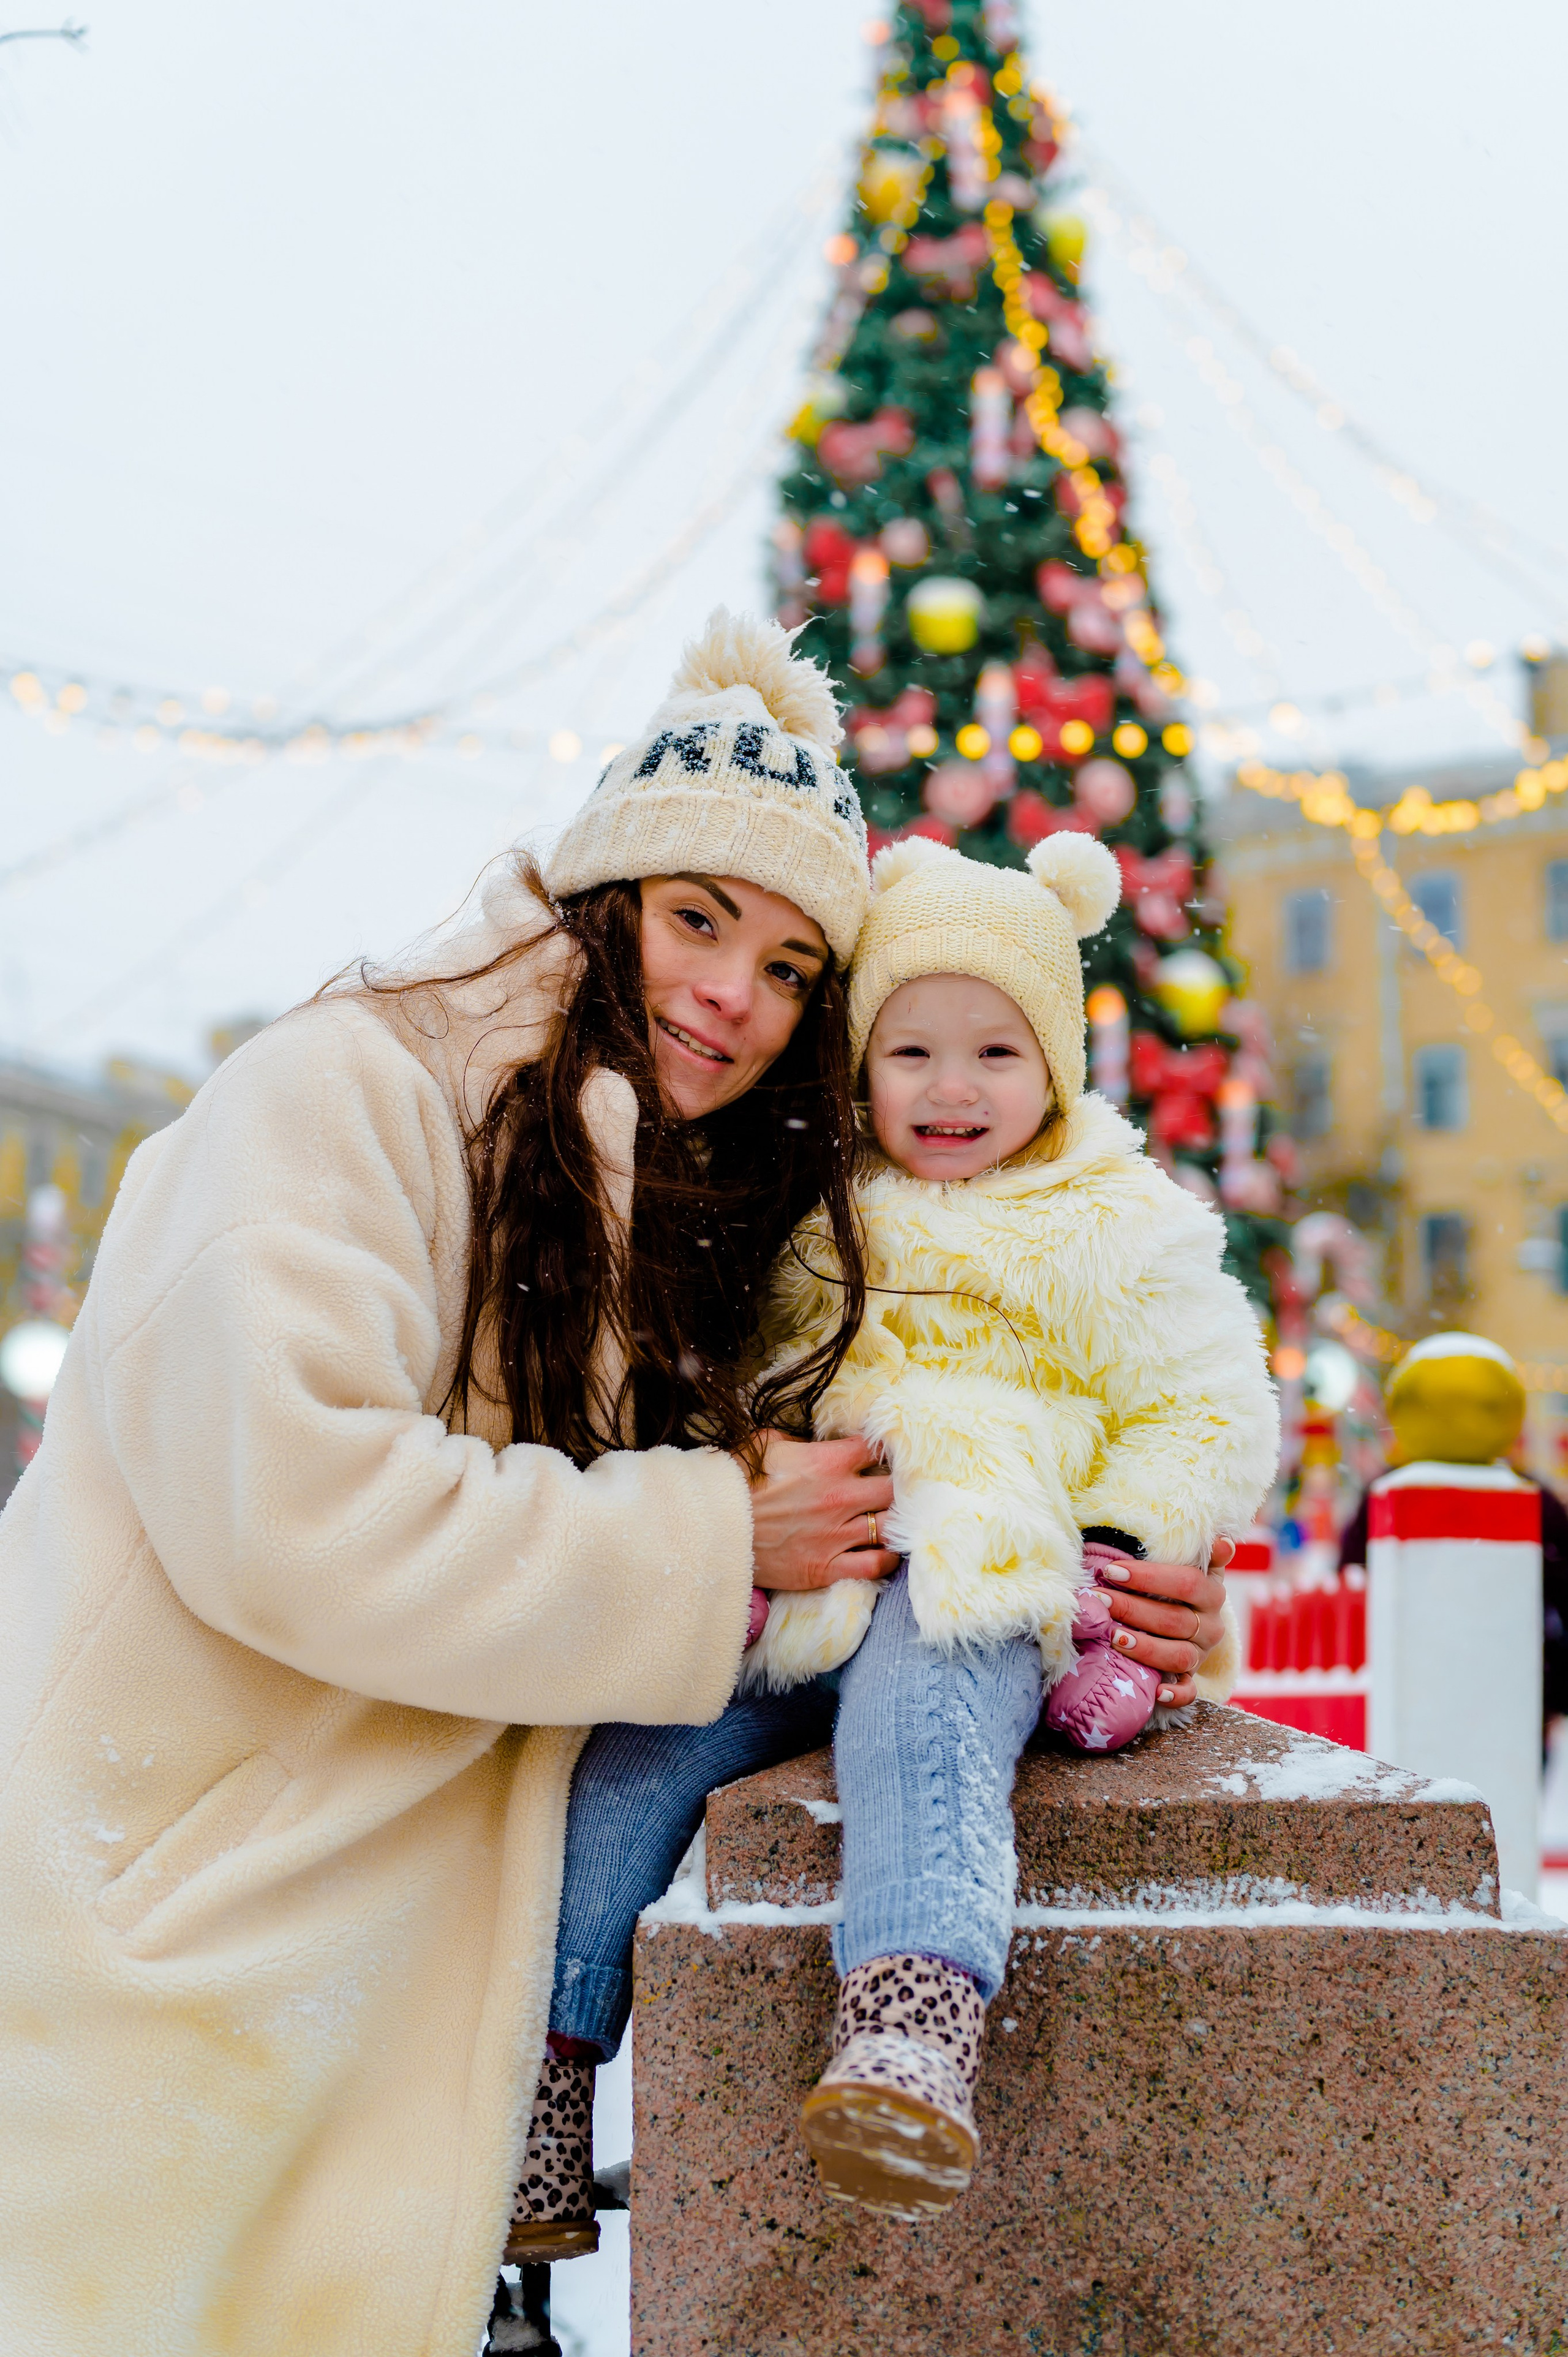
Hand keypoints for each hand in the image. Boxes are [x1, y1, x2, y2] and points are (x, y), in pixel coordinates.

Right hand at [743, 1431, 899, 1592]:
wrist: (712, 1529)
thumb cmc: (736, 1482)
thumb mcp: (766, 1444)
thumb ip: (801, 1441)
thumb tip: (817, 1443)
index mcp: (828, 1462)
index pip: (878, 1448)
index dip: (886, 1449)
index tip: (884, 1454)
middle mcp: (840, 1497)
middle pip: (895, 1489)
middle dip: (898, 1487)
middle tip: (894, 1489)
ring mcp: (836, 1534)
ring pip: (891, 1527)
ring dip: (895, 1523)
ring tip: (892, 1520)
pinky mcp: (827, 1566)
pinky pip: (874, 1565)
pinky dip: (885, 1559)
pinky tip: (884, 1551)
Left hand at [1096, 1536, 1233, 1706]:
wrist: (1193, 1619)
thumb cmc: (1177, 1586)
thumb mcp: (1192, 1566)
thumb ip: (1203, 1554)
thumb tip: (1223, 1541)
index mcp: (1212, 1594)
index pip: (1186, 1583)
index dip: (1149, 1577)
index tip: (1112, 1570)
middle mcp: (1212, 1627)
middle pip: (1176, 1620)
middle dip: (1134, 1609)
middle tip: (1100, 1600)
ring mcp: (1202, 1655)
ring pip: (1180, 1656)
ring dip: (1146, 1647)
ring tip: (1113, 1637)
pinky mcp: (1191, 1678)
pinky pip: (1189, 1692)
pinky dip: (1175, 1694)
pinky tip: (1155, 1692)